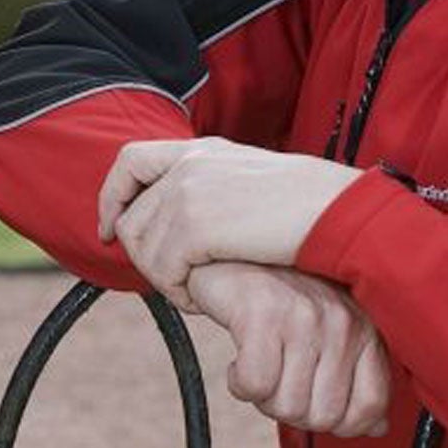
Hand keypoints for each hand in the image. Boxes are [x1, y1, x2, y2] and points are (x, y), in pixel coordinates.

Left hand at [96, 137, 359, 300]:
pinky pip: (163, 270)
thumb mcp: (252, 184)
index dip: (112, 196)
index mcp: (202, 150)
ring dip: (164, 278)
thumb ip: (215, 190)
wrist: (337, 212)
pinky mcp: (196, 225)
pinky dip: (179, 292)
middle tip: (177, 283)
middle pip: (131, 217)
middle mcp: (188, 165)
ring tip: (197, 291)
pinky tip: (205, 298)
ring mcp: (189, 193)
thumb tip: (183, 220)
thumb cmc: (310, 209)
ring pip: (142, 249)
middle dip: (145, 258)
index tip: (110, 229)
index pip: (130, 160)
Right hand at [185, 261, 390, 436]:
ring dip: (263, 398)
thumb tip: (376, 426)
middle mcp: (340, 321)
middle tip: (277, 379)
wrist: (231, 251)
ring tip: (258, 365)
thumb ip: (358, 378)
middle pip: (322, 416)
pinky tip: (240, 361)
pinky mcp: (263, 315)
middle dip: (292, 410)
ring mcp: (304, 317)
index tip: (313, 403)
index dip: (339, 423)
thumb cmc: (281, 295)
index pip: (369, 407)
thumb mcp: (330, 332)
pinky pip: (254, 385)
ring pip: (286, 406)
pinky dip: (239, 383)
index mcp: (363, 328)